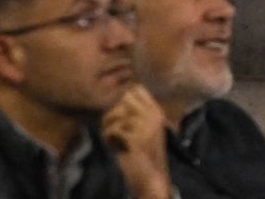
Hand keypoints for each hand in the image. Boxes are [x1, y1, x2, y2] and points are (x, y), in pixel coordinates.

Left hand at [102, 84, 173, 198]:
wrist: (151, 176)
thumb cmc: (143, 153)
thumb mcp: (144, 129)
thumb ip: (134, 115)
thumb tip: (114, 101)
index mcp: (156, 111)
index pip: (137, 89)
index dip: (122, 97)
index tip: (117, 113)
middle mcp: (153, 115)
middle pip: (124, 98)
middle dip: (113, 111)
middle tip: (111, 127)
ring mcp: (146, 126)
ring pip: (117, 113)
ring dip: (108, 126)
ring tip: (110, 137)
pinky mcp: (137, 139)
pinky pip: (114, 130)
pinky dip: (108, 138)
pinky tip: (112, 146)